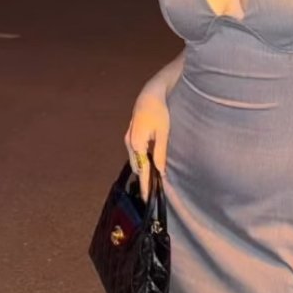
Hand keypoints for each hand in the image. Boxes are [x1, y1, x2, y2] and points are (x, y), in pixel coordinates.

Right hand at [124, 84, 169, 198]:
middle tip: (152, 192)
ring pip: (136, 160)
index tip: (147, 198)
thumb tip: (160, 171)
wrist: (151, 93)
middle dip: (144, 179)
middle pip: (137, 167)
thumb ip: (160, 153)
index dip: (145, 185)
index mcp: (136, 143)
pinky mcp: (132, 135)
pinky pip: (136, 152)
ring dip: (143, 169)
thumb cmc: (160, 111)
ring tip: (152, 181)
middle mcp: (129, 143)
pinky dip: (142, 160)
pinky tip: (150, 164)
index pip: (141, 170)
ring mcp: (129, 138)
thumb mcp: (163, 133)